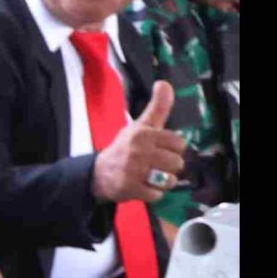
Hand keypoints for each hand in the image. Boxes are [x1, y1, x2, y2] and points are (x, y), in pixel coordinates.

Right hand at [92, 81, 188, 204]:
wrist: (97, 174)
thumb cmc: (124, 148)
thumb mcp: (140, 126)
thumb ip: (157, 107)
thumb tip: (164, 83)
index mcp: (142, 134)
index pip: (179, 143)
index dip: (172, 148)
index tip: (159, 149)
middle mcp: (138, 151)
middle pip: (177, 163)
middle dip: (168, 166)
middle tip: (153, 165)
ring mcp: (133, 171)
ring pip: (169, 180)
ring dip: (162, 182)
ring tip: (150, 177)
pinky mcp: (130, 189)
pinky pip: (157, 194)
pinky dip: (152, 193)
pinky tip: (142, 186)